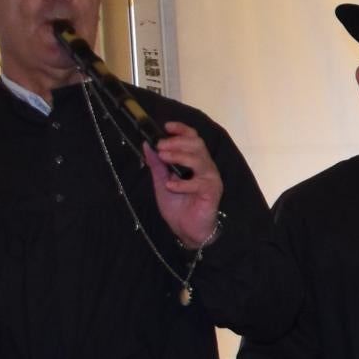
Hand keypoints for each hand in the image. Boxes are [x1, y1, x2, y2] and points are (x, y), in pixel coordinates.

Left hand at [144, 122, 224, 250]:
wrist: (188, 231)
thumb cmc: (178, 208)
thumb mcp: (161, 183)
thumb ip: (157, 165)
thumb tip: (147, 145)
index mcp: (195, 162)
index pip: (193, 139)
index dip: (182, 130)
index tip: (166, 126)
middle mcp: (206, 167)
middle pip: (197, 144)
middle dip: (177, 142)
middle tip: (160, 146)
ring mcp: (210, 179)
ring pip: (199, 158)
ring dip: (179, 156)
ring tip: (163, 158)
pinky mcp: (212, 192)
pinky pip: (198, 183)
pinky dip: (181, 183)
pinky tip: (170, 186)